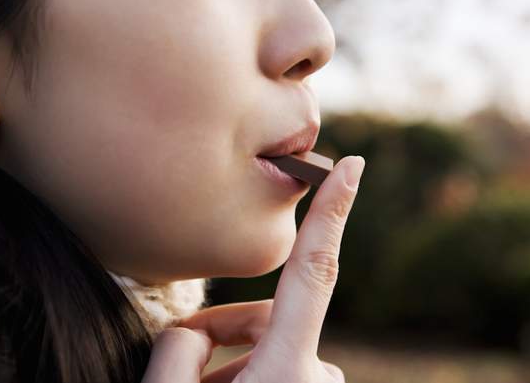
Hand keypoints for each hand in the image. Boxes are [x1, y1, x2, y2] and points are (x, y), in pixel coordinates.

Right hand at [140, 155, 364, 382]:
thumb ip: (178, 348)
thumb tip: (195, 332)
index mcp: (289, 372)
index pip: (311, 271)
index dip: (329, 213)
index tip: (351, 167)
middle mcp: (317, 377)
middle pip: (266, 315)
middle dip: (222, 327)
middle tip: (179, 354)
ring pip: (268, 345)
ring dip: (229, 359)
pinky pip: (278, 368)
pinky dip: (248, 374)